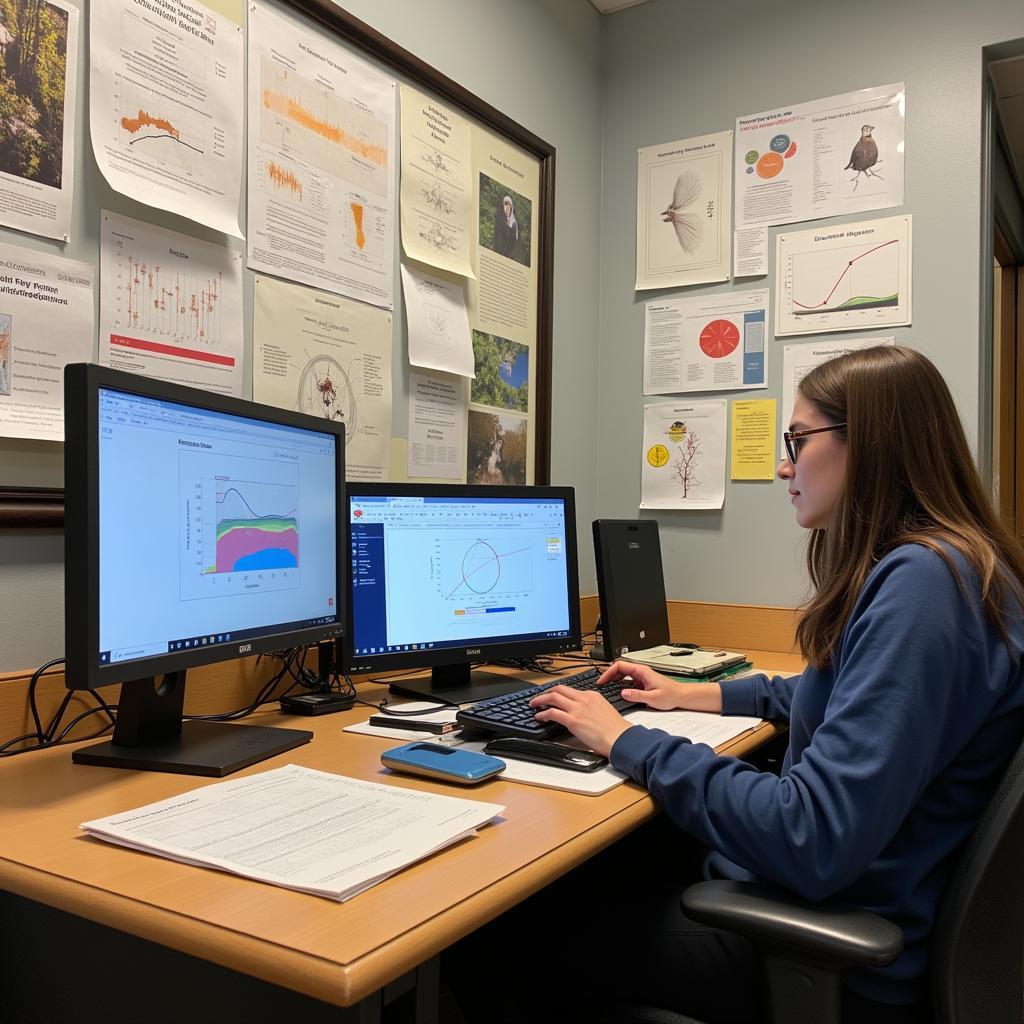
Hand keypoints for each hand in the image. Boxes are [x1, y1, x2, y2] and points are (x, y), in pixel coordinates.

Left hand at [529, 686, 631, 756]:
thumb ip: (591, 707)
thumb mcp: (604, 709)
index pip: (570, 689)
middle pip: (559, 689)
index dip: (558, 692)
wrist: (620, 738)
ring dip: (540, 700)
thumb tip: (580, 712)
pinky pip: (552, 713)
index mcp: (592, 695)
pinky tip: (539, 717)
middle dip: (546, 692)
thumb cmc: (615, 729)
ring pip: (553, 697)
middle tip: (539, 697)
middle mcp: (583, 698)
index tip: (552, 695)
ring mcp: (577, 709)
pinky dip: (543, 714)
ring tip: (534, 704)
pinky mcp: (573, 720)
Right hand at [596, 661, 723, 713]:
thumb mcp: (652, 698)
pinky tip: (618, 692)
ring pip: (622, 674)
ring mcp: (641, 676)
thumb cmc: (671, 695)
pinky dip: (620, 684)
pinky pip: (627, 680)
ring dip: (614, 680)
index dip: (608, 672)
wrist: (681, 696)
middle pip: (619, 668)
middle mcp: (640, 671)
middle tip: (601, 685)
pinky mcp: (642, 682)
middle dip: (608, 676)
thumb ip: (637, 695)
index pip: (620, 665)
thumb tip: (623, 693)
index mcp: (642, 671)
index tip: (602, 680)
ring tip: (606, 688)